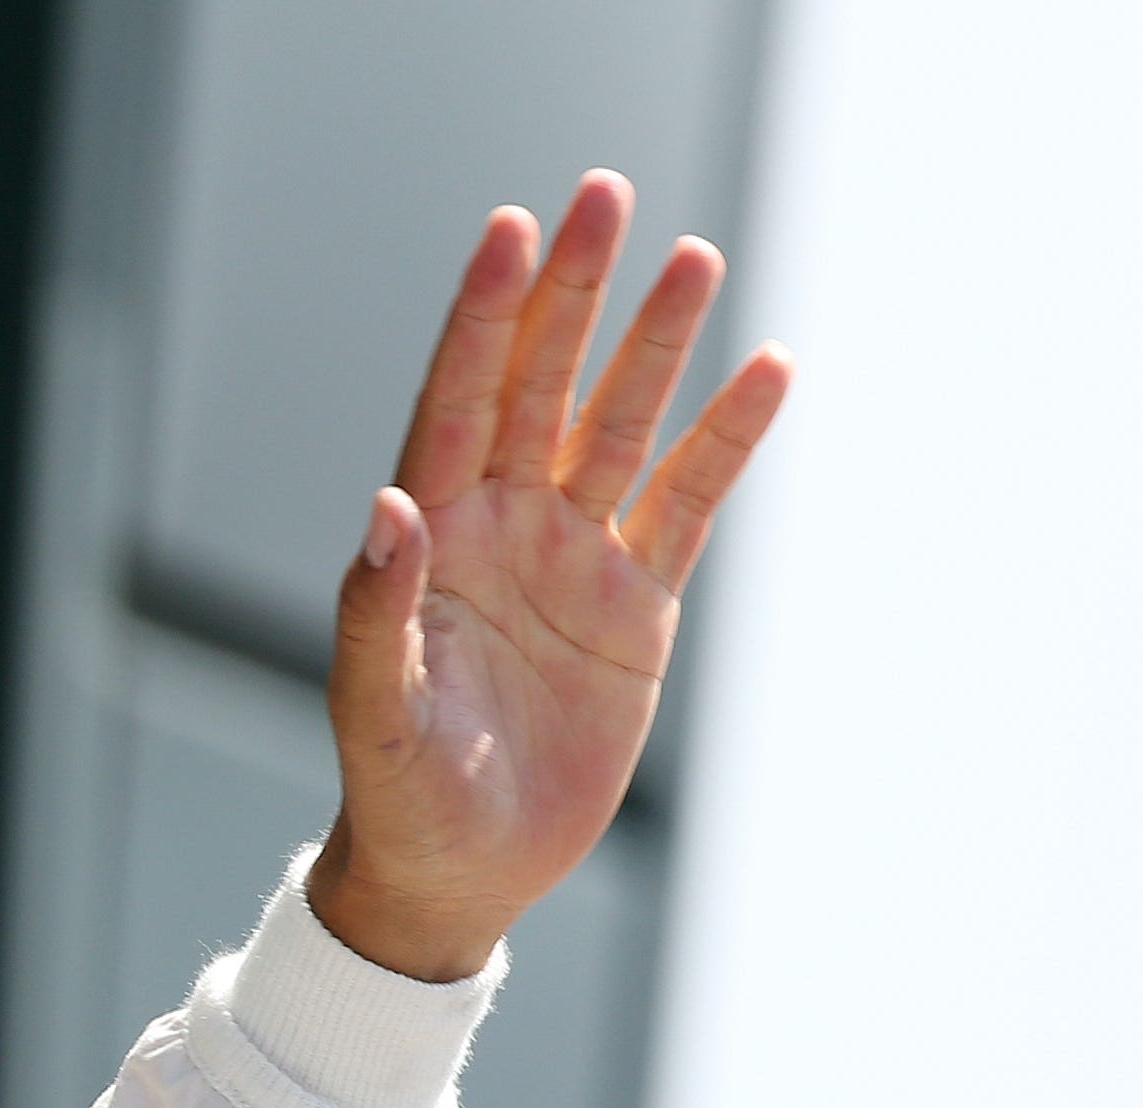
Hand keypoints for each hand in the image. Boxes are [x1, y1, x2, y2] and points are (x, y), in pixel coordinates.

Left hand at [312, 172, 793, 980]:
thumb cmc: (398, 796)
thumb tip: (388, 509)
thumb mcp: (375, 711)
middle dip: (572, 294)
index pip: (459, 401)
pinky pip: (687, 504)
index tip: (510, 230)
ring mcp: (571, 559)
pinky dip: (725, 441)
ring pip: (620, 427)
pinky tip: (767, 369)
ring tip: (695, 256)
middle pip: (541, 385)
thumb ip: (375, 612)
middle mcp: (502, 528)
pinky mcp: (634, 606)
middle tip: (603, 198)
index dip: (484, 316)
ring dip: (655, 347)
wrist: (458, 873)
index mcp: (433, 540)